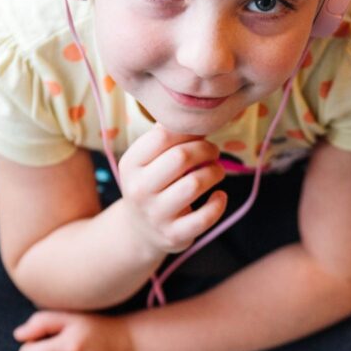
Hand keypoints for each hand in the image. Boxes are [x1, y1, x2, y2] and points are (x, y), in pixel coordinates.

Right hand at [117, 123, 227, 253]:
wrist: (140, 230)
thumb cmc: (152, 183)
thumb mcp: (147, 160)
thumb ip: (166, 137)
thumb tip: (193, 115)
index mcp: (131, 164)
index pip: (162, 135)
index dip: (188, 130)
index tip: (198, 135)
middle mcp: (138, 189)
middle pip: (181, 157)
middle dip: (206, 149)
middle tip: (213, 152)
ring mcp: (156, 215)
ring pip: (194, 184)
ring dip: (215, 172)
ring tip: (217, 171)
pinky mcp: (174, 235)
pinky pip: (205, 217)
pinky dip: (219, 203)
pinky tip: (219, 196)